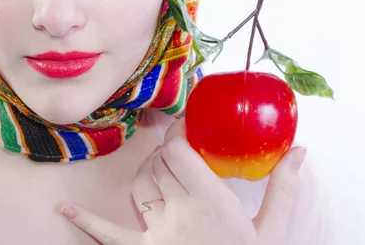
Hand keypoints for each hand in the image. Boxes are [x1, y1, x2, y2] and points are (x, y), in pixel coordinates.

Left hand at [61, 119, 306, 244]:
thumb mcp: (274, 233)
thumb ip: (283, 189)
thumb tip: (300, 150)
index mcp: (212, 202)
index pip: (177, 151)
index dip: (177, 136)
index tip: (185, 131)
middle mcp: (180, 214)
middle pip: (158, 164)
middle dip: (168, 154)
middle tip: (180, 153)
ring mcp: (157, 235)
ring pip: (139, 186)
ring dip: (147, 173)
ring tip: (161, 172)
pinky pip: (109, 236)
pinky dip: (86, 222)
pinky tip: (64, 210)